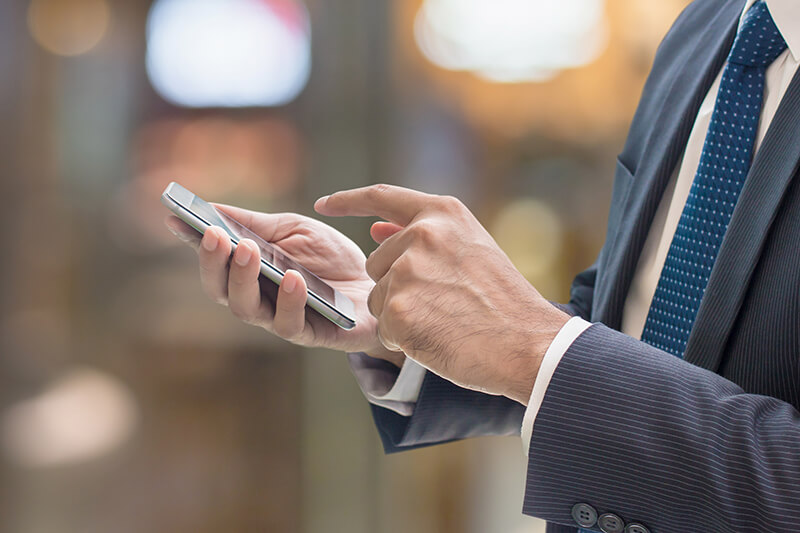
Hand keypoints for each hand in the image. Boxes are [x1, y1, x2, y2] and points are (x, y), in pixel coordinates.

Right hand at [165, 205, 404, 366]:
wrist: (378, 282)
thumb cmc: (331, 258)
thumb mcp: (293, 230)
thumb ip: (254, 223)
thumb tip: (210, 207)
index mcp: (250, 271)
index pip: (213, 259)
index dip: (194, 242)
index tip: (175, 218)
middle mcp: (258, 298)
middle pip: (221, 289)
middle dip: (214, 262)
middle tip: (216, 235)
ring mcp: (281, 317)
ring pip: (247, 310)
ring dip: (243, 279)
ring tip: (248, 250)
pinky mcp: (311, 333)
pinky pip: (290, 324)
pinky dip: (288, 300)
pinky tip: (292, 277)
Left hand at [315, 185, 568, 403]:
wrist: (528, 343)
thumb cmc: (503, 301)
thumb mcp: (470, 249)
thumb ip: (424, 237)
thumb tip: (375, 231)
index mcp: (441, 213)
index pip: (381, 196)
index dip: (348, 200)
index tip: (324, 204)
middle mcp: (421, 234)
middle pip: (376, 262)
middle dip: (396, 285)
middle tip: (442, 303)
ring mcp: (406, 271)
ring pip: (377, 297)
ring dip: (401, 313)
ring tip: (445, 320)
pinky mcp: (398, 309)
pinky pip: (384, 327)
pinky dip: (405, 339)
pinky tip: (438, 338)